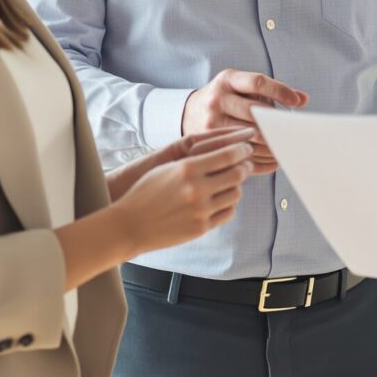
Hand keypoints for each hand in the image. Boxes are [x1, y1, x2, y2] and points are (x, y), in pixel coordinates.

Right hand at [112, 138, 254, 253]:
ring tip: (231, 183)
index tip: (245, 149)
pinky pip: (228, 213)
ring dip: (237, 187)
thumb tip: (223, 157)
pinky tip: (222, 200)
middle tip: (245, 165)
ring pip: (235, 194)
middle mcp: (196, 189)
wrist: (131, 225)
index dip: (241, 150)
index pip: (228, 155)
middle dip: (245, 167)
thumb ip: (194, 162)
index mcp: (187, 169)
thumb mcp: (167, 169)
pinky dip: (229, 205)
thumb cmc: (146, 193)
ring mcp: (200, 210)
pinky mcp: (201, 228)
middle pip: (237, 174)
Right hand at [183, 69, 307, 172]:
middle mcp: (217, 99)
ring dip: (272, 144)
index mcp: (227, 80)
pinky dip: (261, 159)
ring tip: (286, 147)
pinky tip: (274, 159)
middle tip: (292, 131)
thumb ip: (271, 91)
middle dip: (276, 123)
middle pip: (254, 112)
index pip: (257, 82)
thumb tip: (303, 99)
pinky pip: (240, 153)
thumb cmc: (226, 98)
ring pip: (249, 136)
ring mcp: (211, 122)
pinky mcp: (209, 143)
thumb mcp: (241, 86)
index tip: (296, 102)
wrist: (189, 112)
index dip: (280, 91)